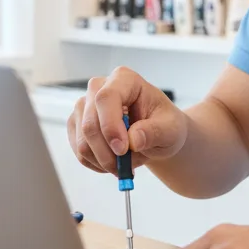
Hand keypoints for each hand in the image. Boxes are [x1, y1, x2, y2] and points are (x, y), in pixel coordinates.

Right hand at [66, 66, 188, 174]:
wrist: (157, 133)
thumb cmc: (164, 125)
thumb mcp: (171, 129)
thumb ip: (155, 132)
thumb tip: (133, 140)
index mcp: (124, 79)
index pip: (106, 97)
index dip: (110, 125)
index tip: (123, 150)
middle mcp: (99, 88)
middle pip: (90, 123)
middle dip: (108, 153)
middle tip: (126, 169)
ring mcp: (84, 106)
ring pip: (83, 142)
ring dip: (104, 161)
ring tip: (127, 162)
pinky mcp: (77, 125)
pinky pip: (80, 152)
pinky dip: (97, 164)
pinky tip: (114, 161)